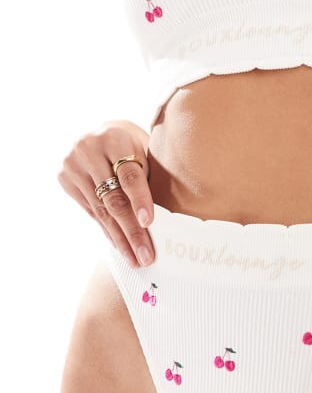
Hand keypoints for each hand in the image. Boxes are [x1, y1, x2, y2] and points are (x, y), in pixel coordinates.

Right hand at [57, 120, 154, 267]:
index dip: (140, 200)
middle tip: (146, 256)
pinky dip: (108, 231)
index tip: (149, 223)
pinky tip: (120, 247)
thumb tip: (165, 219)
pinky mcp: (65, 179)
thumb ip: (150, 175)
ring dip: (120, 239)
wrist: (100, 132)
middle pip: (114, 198)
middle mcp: (88, 149)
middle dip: (132, 231)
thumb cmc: (133, 144)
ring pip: (102, 211)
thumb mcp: (145, 148)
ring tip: (135, 260)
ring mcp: (73, 165)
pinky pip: (91, 212)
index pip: (129, 175)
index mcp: (114, 137)